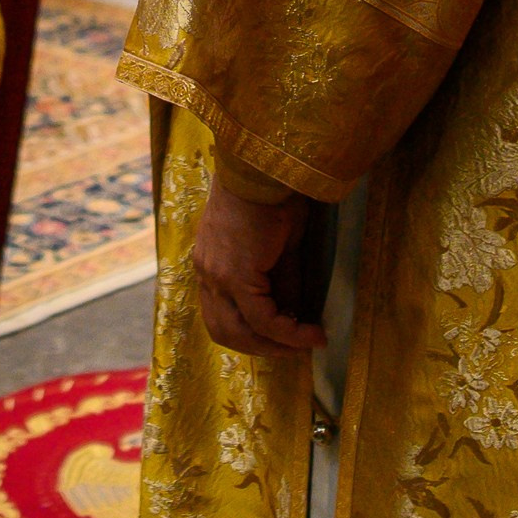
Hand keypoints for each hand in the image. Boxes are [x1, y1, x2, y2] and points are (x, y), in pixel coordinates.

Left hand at [192, 177, 321, 355]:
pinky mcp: (233, 274)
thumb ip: (279, 280)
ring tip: (303, 344)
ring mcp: (215, 275)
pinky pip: (261, 317)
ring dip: (271, 346)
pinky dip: (287, 331)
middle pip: (224, 331)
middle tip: (295, 350)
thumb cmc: (272, 193)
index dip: (256, 334)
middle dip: (261, 348)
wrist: (264, 167)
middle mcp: (206, 273)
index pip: (223, 315)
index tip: (291, 337)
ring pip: (237, 331)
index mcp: (211, 264)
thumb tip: (292, 312)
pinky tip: (311, 333)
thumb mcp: (278, 245)